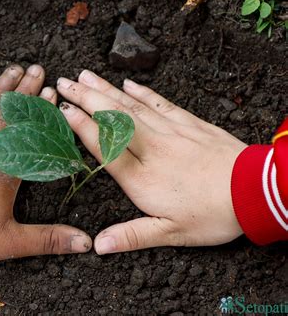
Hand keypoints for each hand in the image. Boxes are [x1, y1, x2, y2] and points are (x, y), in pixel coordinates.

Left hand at [0, 64, 90, 264]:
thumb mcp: (9, 242)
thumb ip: (48, 239)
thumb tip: (85, 243)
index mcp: (3, 171)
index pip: (28, 136)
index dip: (41, 113)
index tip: (52, 92)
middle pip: (8, 116)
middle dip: (25, 91)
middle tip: (38, 68)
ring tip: (14, 68)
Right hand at [56, 70, 245, 253]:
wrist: (255, 191)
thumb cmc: (213, 215)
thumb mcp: (170, 234)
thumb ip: (132, 236)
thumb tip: (98, 245)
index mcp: (142, 178)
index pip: (104, 146)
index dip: (82, 126)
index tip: (63, 109)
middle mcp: (151, 149)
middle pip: (113, 118)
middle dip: (86, 98)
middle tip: (63, 82)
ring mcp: (170, 132)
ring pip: (131, 106)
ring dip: (106, 89)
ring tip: (85, 75)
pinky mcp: (188, 123)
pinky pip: (160, 103)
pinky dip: (142, 92)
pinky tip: (128, 83)